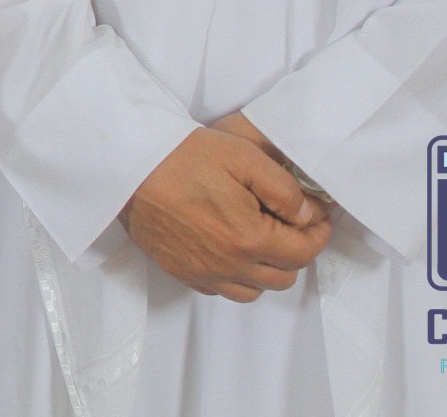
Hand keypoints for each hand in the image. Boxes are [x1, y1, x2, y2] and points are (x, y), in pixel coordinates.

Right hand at [125, 125, 331, 300]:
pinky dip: (236, 276)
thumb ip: (284, 189)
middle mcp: (228, 265)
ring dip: (267, 268)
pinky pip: (222, 289)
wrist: (127, 166)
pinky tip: (229, 247)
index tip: (318, 216)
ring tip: (260, 237)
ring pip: (254, 289)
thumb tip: (307, 214)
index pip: (303, 252)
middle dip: (295, 250)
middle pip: (284, 276)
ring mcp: (202, 273)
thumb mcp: (243, 156)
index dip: (319, 233)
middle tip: (290, 223)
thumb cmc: (182, 156)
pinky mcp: (181, 272)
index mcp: (248, 239)